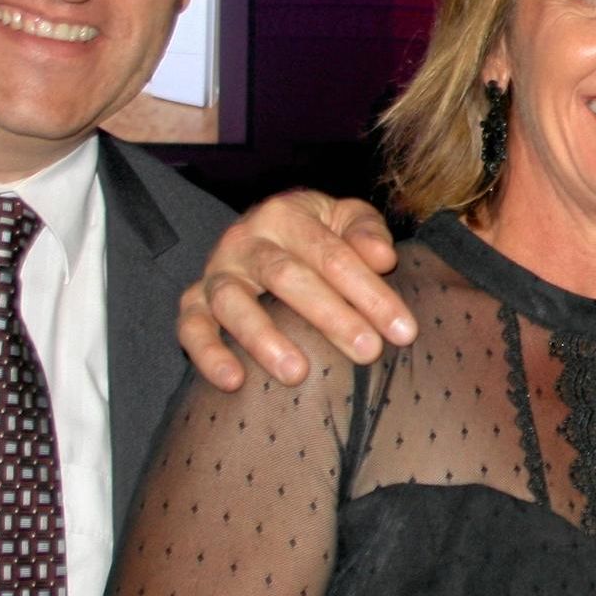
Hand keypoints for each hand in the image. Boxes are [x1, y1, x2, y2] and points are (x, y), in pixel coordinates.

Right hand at [177, 191, 415, 390]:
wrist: (264, 235)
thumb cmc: (317, 235)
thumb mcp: (345, 219)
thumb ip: (367, 232)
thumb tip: (383, 258)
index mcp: (286, 214)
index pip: (333, 254)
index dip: (371, 293)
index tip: (404, 330)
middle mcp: (245, 240)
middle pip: (287, 277)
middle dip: (332, 317)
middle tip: (368, 351)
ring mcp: (216, 272)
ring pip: (234, 302)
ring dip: (264, 339)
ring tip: (298, 373)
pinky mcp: (194, 302)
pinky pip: (190, 327)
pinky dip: (207, 353)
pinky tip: (233, 381)